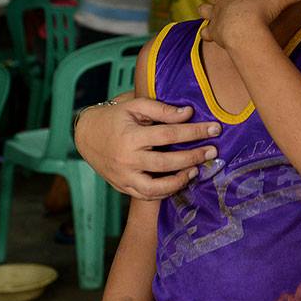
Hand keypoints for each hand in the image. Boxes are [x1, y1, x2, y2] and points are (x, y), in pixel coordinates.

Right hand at [73, 96, 221, 199]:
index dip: (195, 131)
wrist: (85, 135)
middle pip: (167, 162)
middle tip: (213, 151)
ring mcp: (124, 177)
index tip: (215, 129)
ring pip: (157, 187)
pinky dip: (165, 191)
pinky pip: (146, 195)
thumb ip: (161, 109)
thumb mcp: (134, 105)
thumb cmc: (113, 117)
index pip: (169, 134)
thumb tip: (188, 114)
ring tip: (197, 170)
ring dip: (180, 180)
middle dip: (194, 156)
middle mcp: (127, 159)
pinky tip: (179, 181)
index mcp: (131, 136)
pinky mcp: (122, 187)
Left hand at [187, 0, 300, 48]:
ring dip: (202, 7)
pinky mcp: (215, 32)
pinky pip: (207, 32)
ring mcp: (216, 16)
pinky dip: (207, 32)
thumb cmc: (260, 14)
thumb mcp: (280, 0)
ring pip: (203, 8)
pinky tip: (206, 34)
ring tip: (198, 6)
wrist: (245, 34)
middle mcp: (222, 0)